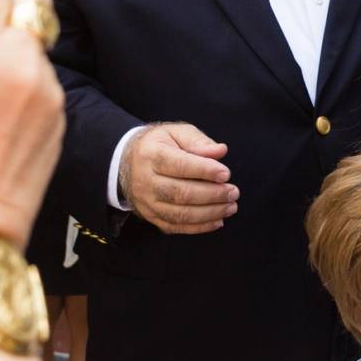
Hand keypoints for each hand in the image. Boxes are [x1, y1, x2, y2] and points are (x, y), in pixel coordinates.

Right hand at [123, 123, 237, 234]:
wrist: (127, 162)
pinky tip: (218, 220)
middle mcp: (146, 180)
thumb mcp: (176, 133)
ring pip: (180, 214)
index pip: (179, 165)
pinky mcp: (151, 217)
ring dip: (210, 213)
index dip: (205, 170)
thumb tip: (220, 151)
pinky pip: (176, 226)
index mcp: (151, 154)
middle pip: (180, 193)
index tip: (226, 174)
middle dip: (212, 194)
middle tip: (233, 192)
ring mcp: (147, 202)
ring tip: (230, 207)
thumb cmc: (160, 145)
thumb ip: (199, 141)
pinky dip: (199, 227)